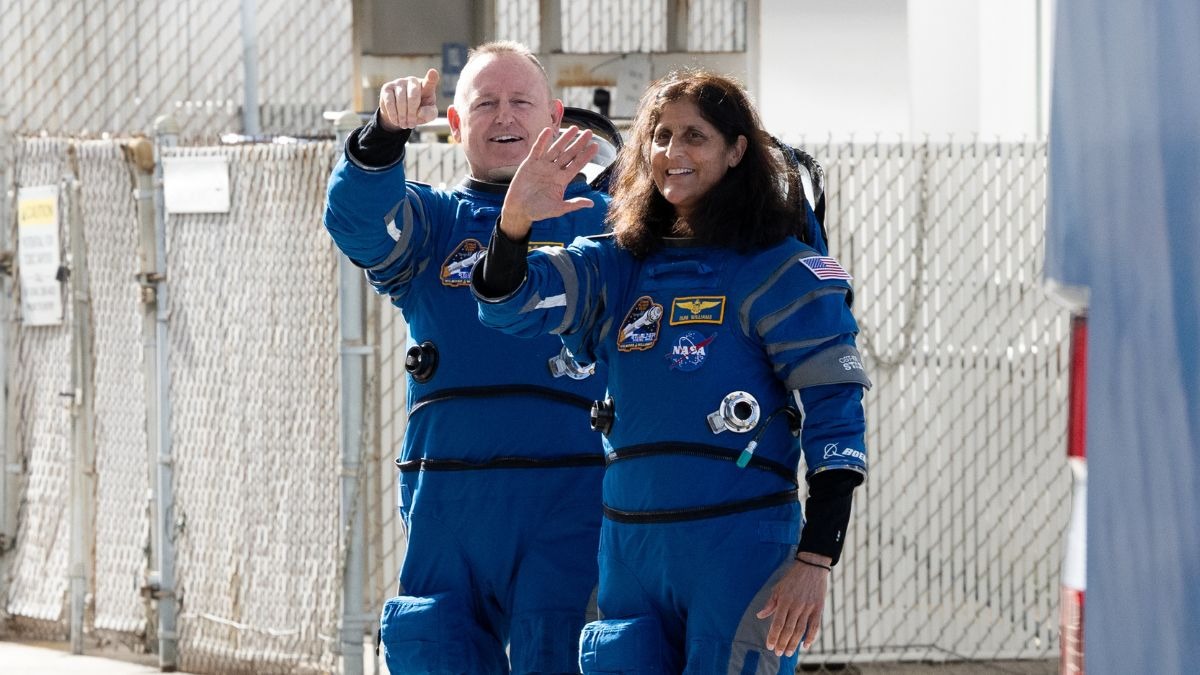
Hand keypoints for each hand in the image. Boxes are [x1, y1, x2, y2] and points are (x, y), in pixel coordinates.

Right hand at [378, 69, 439, 130]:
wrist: (401, 114)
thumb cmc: (419, 111)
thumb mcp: (428, 115)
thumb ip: (430, 113)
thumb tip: (420, 112)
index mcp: (426, 86)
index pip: (430, 80)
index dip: (431, 77)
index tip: (433, 73)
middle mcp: (412, 81)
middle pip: (413, 96)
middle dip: (412, 114)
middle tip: (411, 125)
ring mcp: (399, 82)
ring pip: (400, 100)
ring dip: (402, 116)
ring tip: (404, 124)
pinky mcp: (387, 87)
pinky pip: (390, 102)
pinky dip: (393, 114)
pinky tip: (396, 121)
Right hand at [499, 125, 599, 239]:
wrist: (519, 209)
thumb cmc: (538, 211)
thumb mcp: (558, 209)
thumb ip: (573, 204)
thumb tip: (591, 204)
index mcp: (561, 180)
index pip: (577, 165)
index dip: (586, 156)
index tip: (596, 146)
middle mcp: (554, 170)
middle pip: (569, 154)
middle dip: (579, 143)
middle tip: (589, 133)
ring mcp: (542, 165)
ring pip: (556, 149)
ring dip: (565, 138)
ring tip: (574, 128)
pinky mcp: (530, 163)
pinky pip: (537, 149)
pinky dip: (542, 140)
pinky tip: (548, 131)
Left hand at [755, 555, 830, 656]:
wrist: (812, 567)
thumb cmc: (793, 578)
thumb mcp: (778, 588)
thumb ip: (770, 603)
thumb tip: (759, 615)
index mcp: (784, 600)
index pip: (777, 623)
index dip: (773, 636)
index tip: (770, 646)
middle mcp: (796, 605)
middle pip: (788, 629)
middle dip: (782, 643)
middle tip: (778, 653)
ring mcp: (808, 607)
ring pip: (800, 630)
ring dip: (794, 643)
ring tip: (789, 653)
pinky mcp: (818, 608)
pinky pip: (815, 626)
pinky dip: (811, 637)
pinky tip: (805, 645)